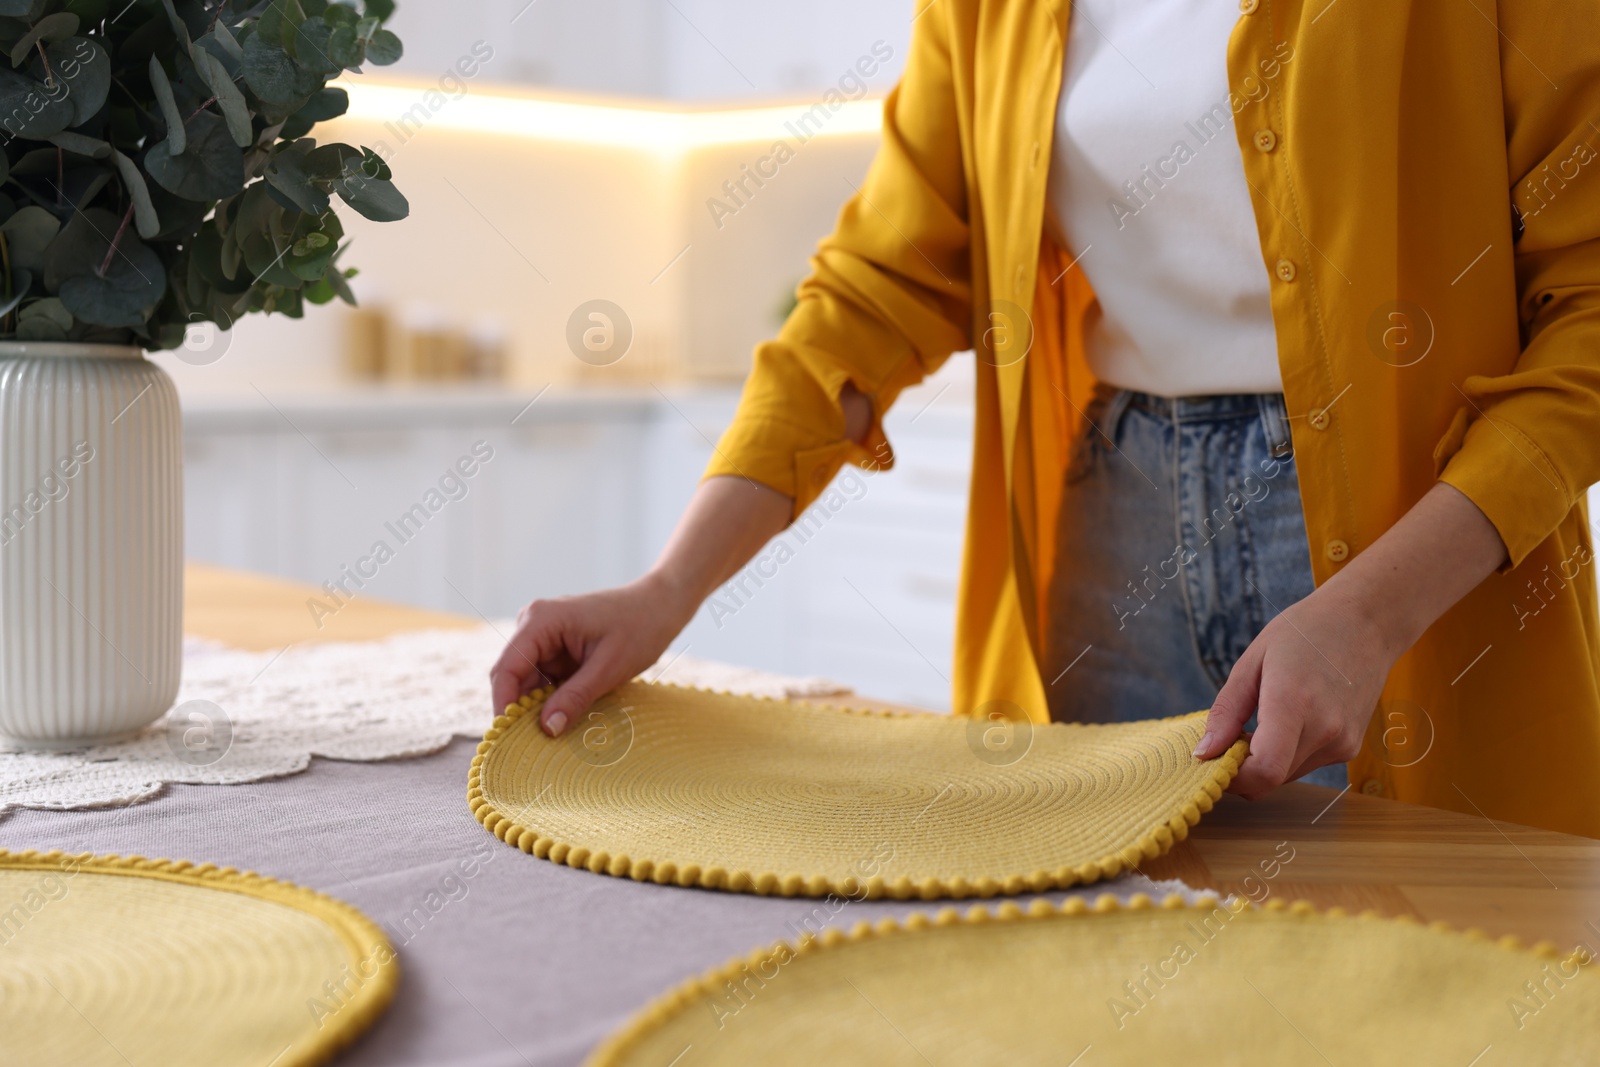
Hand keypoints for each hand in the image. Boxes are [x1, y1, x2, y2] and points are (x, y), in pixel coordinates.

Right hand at [489, 572, 693, 736]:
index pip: (507, 669)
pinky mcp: (556, 649)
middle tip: (529, 748)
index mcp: (540, 620)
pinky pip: (543, 681)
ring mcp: (543, 637)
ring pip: (527, 683)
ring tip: (548, 740)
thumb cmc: (639, 628)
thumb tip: (546, 730)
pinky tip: (561, 722)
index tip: (507, 740)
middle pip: (512, 677)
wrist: (660, 606)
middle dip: (518, 711)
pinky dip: (549, 701)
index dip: (503, 705)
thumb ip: (575, 697)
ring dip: (535, 709)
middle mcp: (533, 625)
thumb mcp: (609, 668)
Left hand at [1194, 584, 1394, 797]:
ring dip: (1265, 760)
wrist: (1367, 623)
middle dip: (1242, 767)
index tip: (1214, 758)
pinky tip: (1289, 719)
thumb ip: (1226, 712)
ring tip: (1263, 717)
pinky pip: (1305, 764)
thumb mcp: (1252, 661)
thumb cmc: (1306, 633)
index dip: (1233, 777)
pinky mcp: (1351, 748)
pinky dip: (1286, 753)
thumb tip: (1205, 753)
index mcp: (1294, 703)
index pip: (1264, 771)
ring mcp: (1343, 743)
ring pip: (1286, 776)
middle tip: (1232, 733)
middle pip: (1270, 779)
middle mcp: (1325, 730)